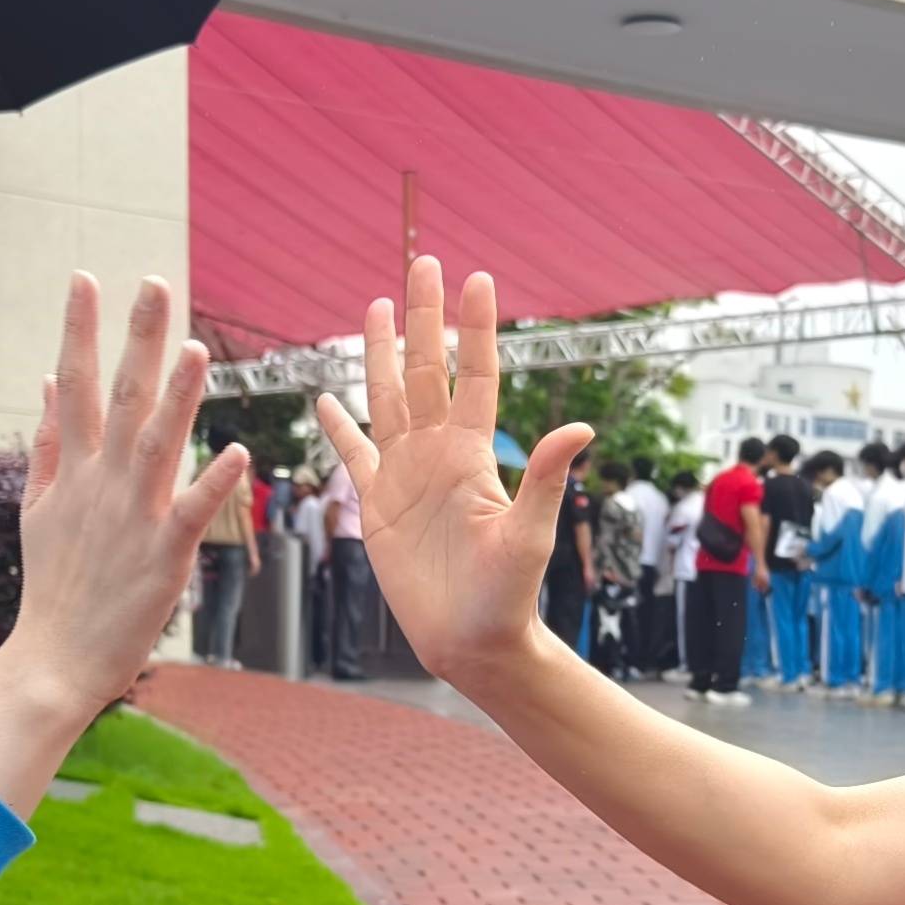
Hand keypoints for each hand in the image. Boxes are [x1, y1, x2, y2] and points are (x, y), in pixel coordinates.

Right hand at [0, 276, 241, 816]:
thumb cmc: (55, 584)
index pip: (76, 383)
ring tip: (195, 347)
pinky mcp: (163, 555)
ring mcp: (132, 516)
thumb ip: (48, 442)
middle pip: (120, 397)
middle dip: (136, 338)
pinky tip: (237, 450)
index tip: (86, 278)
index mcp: (76, 468)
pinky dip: (214, 482)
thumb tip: (49, 381)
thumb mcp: (39, 506)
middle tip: (153, 282)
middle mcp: (103, 482)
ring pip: (157, 443)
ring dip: (177, 395)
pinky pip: (193, 511)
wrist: (54, 660)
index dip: (80, 329)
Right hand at [313, 257, 582, 687]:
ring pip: (387, 399)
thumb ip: (543, 478)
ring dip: (380, 355)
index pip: (473, 374)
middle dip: (423, 317)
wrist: (472, 641)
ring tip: (374, 307)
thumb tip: (580, 428)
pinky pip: (353, 457)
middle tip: (421, 262)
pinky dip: (338, 428)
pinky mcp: (378, 506)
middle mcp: (438, 453)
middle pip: (426, 370)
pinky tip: (324, 399)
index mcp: (471, 453)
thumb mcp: (527, 534)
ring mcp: (405, 476)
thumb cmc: (508, 595)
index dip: (474, 327)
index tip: (478, 278)